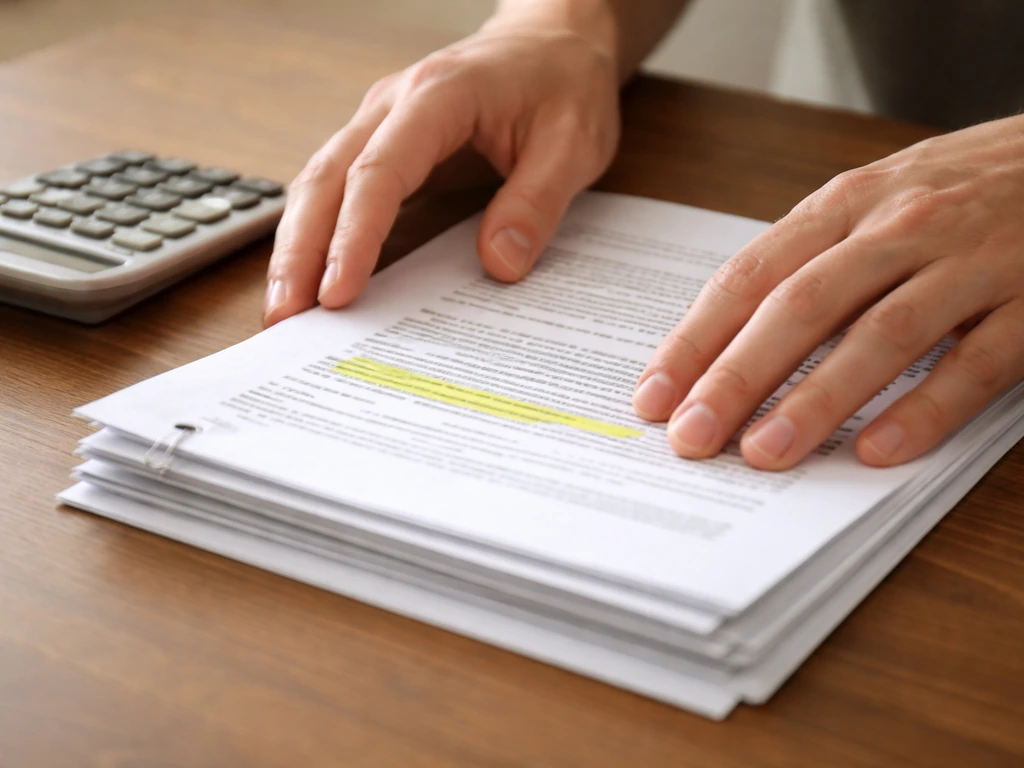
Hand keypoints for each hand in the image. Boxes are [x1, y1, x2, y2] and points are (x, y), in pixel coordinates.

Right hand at [263, 16, 619, 325]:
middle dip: (298, 251)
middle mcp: (393, 106)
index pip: (379, 173)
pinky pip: (339, 191)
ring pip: (319, 184)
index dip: (354, 237)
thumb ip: (536, 202)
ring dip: (297, 246)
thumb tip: (499, 265)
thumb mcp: (574, 144)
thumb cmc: (563, 85)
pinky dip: (319, 234)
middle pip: (325, 179)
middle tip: (282, 316)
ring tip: (283, 309)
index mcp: (438, 96)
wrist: (554, 44)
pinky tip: (312, 277)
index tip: (338, 293)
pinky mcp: (384, 147)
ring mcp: (381, 125)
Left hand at [633, 116, 1023, 468]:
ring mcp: (969, 262)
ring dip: (817, 398)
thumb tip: (722, 344)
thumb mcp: (870, 204)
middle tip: (692, 437)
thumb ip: (807, 263)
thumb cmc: (955, 190)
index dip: (696, 339)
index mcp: (844, 205)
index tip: (654, 395)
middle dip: (737, 376)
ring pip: (881, 334)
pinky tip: (878, 450)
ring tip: (766, 453)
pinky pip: (975, 363)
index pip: (750, 276)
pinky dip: (925, 408)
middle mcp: (899, 227)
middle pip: (801, 306)